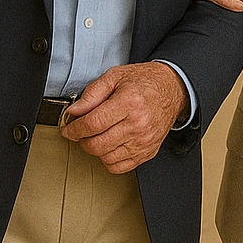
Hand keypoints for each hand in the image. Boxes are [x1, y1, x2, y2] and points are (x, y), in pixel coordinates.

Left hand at [62, 62, 186, 172]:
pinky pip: (119, 167)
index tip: (69, 128)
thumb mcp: (115, 76)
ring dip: (95, 149)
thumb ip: (92, 94)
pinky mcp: (148, 152)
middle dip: (81, 139)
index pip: (92, 124)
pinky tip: (109, 146)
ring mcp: (144, 141)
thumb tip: (74, 111)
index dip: (74, 128)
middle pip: (97, 144)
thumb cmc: (145, 82)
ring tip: (97, 135)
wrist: (173, 89)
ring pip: (105, 158)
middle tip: (80, 131)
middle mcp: (138, 124)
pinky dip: (108, 160)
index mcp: (129, 103)